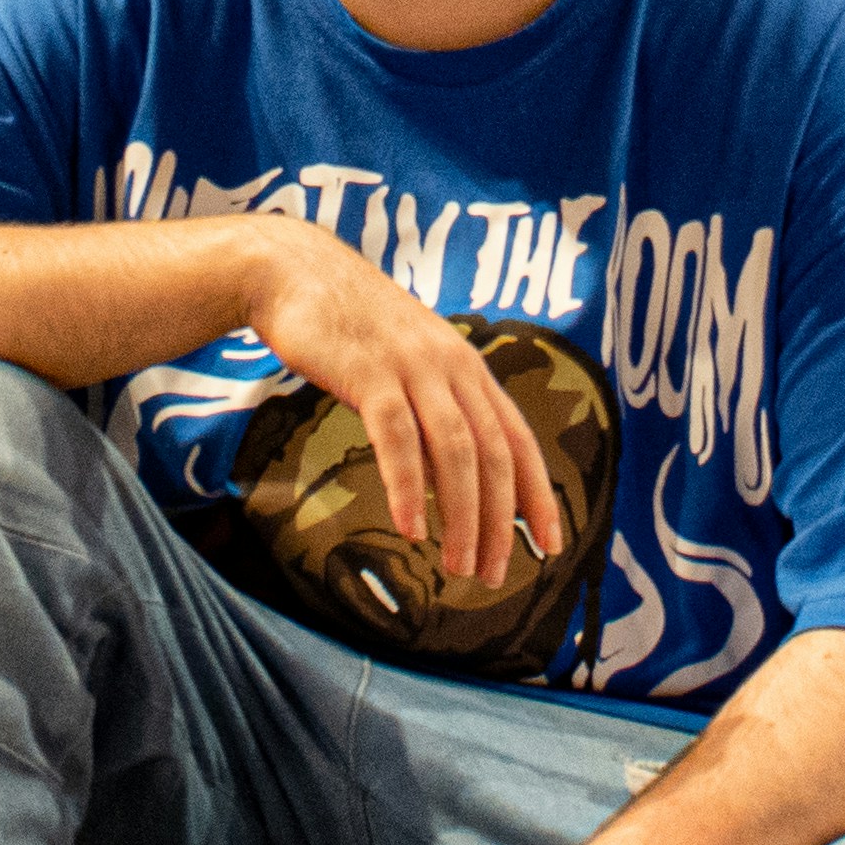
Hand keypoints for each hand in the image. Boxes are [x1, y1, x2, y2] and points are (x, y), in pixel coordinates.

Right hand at [237, 215, 557, 585]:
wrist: (294, 270)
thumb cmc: (349, 325)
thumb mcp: (406, 363)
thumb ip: (432, 410)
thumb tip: (450, 479)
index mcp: (467, 366)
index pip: (518, 438)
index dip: (538, 493)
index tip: (550, 543)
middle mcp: (452, 365)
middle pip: (493, 454)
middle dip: (501, 521)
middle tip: (494, 575)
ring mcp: (413, 366)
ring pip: (456, 452)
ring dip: (463, 516)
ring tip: (459, 566)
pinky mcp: (370, 372)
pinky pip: (399, 438)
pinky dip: (409, 487)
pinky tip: (411, 528)